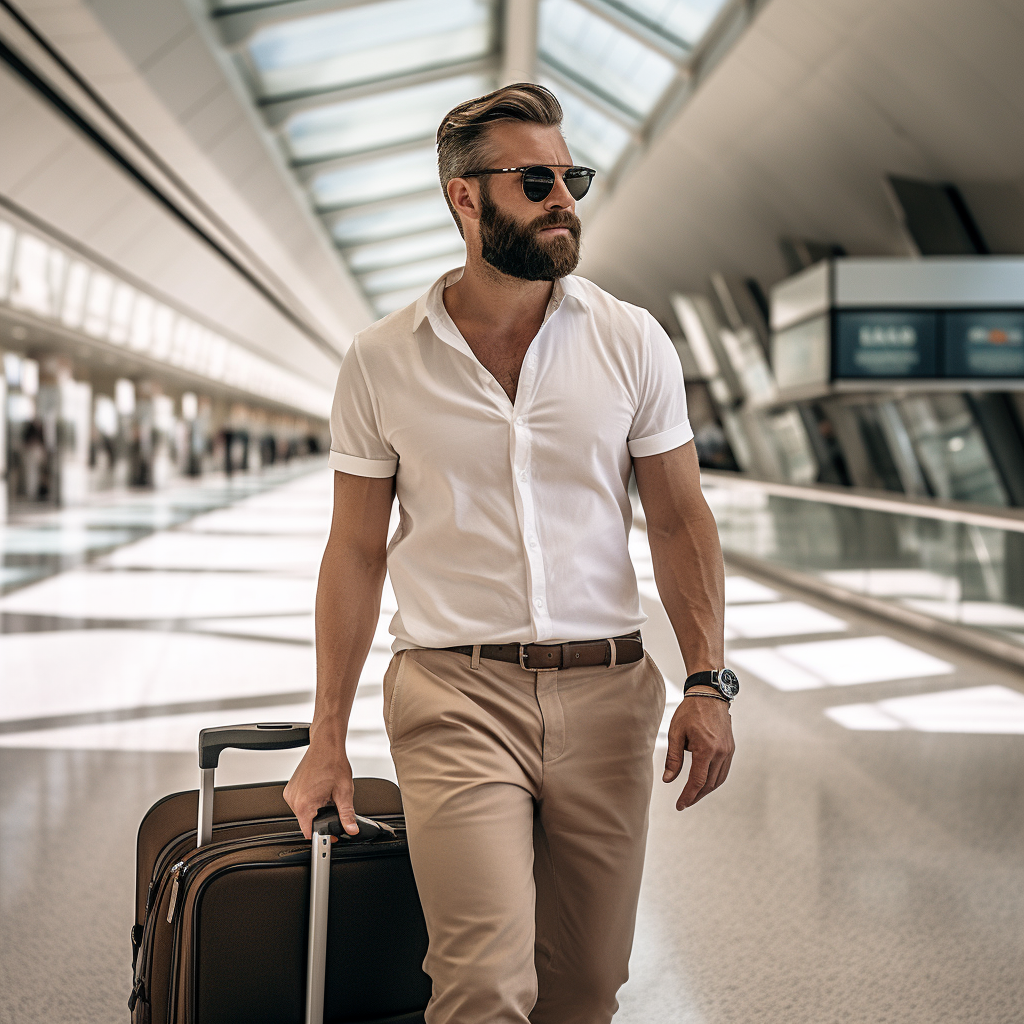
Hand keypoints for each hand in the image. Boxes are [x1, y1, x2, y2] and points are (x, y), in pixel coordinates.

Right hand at [283, 730, 359, 838]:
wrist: (326, 744)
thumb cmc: (333, 762)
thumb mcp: (344, 792)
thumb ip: (347, 814)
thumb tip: (351, 829)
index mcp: (304, 803)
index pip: (309, 833)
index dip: (323, 835)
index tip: (332, 834)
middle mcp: (293, 799)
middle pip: (306, 822)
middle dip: (321, 818)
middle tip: (333, 805)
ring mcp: (290, 792)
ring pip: (303, 812)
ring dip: (316, 809)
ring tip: (326, 794)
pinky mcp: (290, 787)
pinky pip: (300, 802)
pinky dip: (310, 801)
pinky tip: (320, 790)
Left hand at [662, 694, 734, 809]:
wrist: (709, 695)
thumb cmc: (690, 712)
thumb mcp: (676, 733)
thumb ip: (673, 758)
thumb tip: (668, 780)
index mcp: (706, 749)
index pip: (697, 781)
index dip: (688, 796)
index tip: (680, 805)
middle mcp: (721, 753)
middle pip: (709, 784)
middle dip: (696, 796)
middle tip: (684, 803)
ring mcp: (728, 751)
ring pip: (719, 780)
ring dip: (706, 790)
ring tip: (693, 795)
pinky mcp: (730, 748)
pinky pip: (724, 771)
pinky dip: (714, 780)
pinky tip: (704, 782)